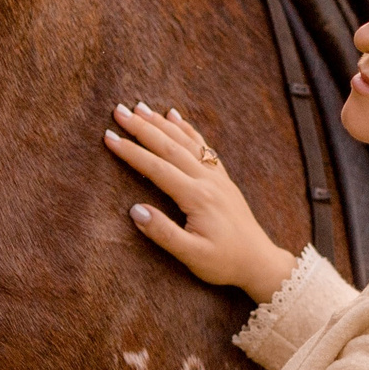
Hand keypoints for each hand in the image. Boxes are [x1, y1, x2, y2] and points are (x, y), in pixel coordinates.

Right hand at [104, 102, 297, 303]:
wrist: (259, 262)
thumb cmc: (224, 262)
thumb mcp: (191, 256)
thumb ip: (163, 233)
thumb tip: (135, 210)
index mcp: (197, 197)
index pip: (156, 168)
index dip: (131, 152)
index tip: (109, 138)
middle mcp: (207, 180)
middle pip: (169, 147)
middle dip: (142, 127)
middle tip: (118, 111)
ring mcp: (217, 177)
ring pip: (186, 142)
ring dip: (161, 123)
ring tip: (140, 107)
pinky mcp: (223, 179)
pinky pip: (203, 146)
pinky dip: (187, 129)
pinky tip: (176, 118)